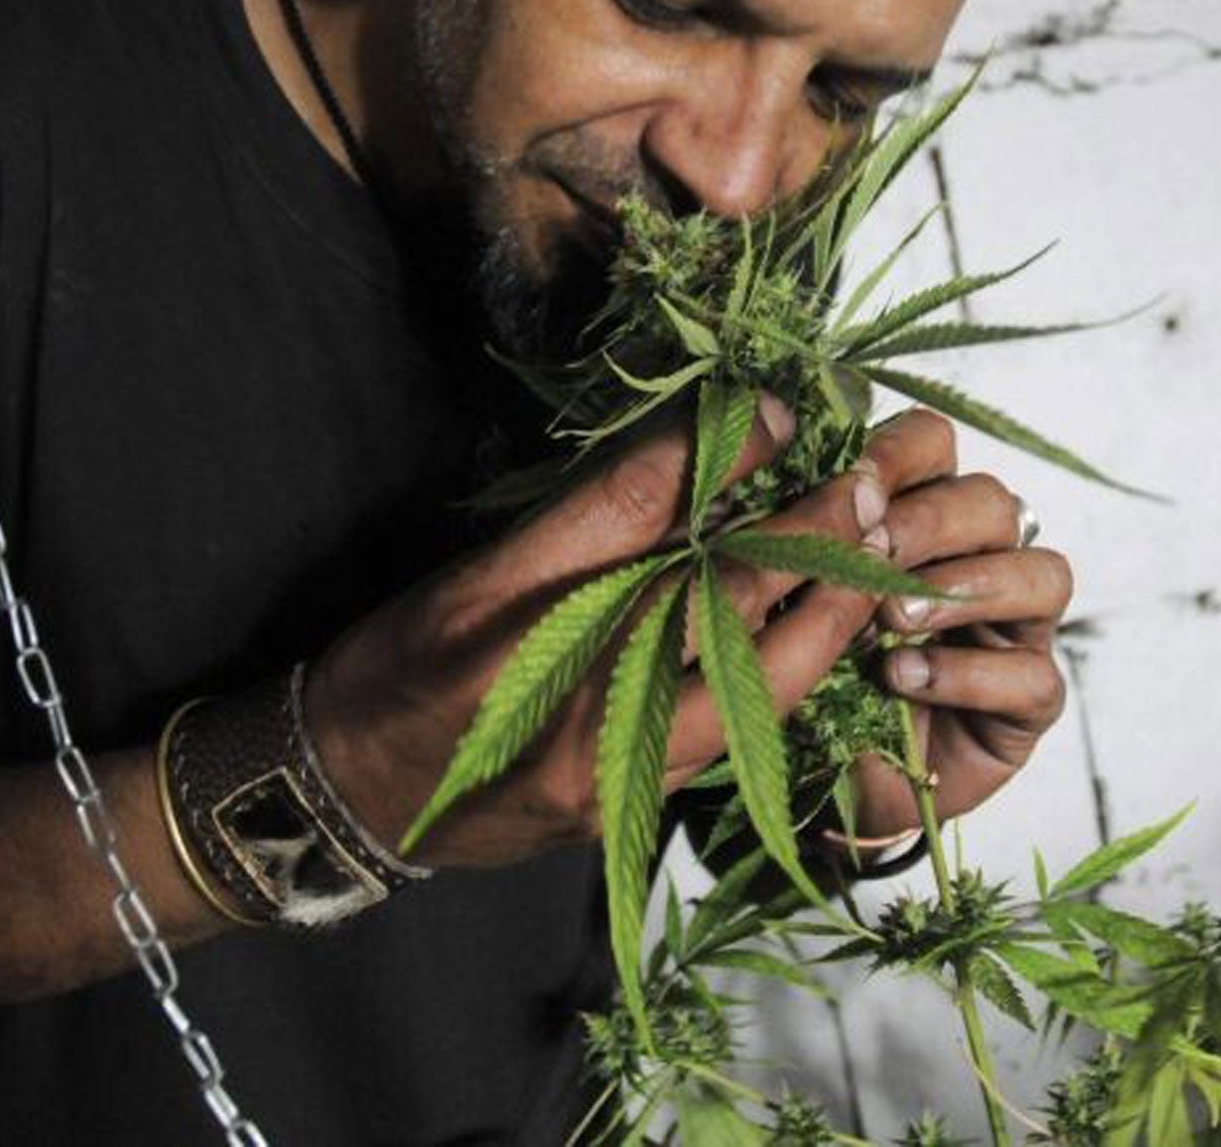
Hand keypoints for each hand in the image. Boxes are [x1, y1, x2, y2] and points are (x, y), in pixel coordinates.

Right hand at [304, 398, 959, 868]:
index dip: (724, 459)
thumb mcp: (465, 576)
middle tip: (871, 482)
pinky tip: (824, 627)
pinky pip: (737, 737)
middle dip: (812, 542)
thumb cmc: (394, 671)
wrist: (348, 802)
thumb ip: (585, 517)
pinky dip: (789, 673)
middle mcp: (575, 713)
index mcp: (513, 631)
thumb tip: (694, 445)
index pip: (642, 521)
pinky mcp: (637, 808)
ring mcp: (616, 775)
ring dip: (825, 614)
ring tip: (872, 549)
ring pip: (753, 687)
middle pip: (723, 609)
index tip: (785, 412)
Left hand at [837, 462, 1072, 841]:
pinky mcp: (1029, 704)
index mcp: (918, 517)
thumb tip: (810, 492)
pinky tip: (902, 680)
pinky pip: (1033, 674)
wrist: (815, 778)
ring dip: (963, 589)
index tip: (851, 483)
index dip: (902, 453)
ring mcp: (1015, 631)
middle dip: (929, 523)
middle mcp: (978, 561)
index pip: (937, 447)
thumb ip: (806, 543)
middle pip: (992, 502)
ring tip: (892, 622)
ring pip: (1041, 574)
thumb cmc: (805, 672)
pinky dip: (964, 672)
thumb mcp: (789, 599)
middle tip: (871, 553)